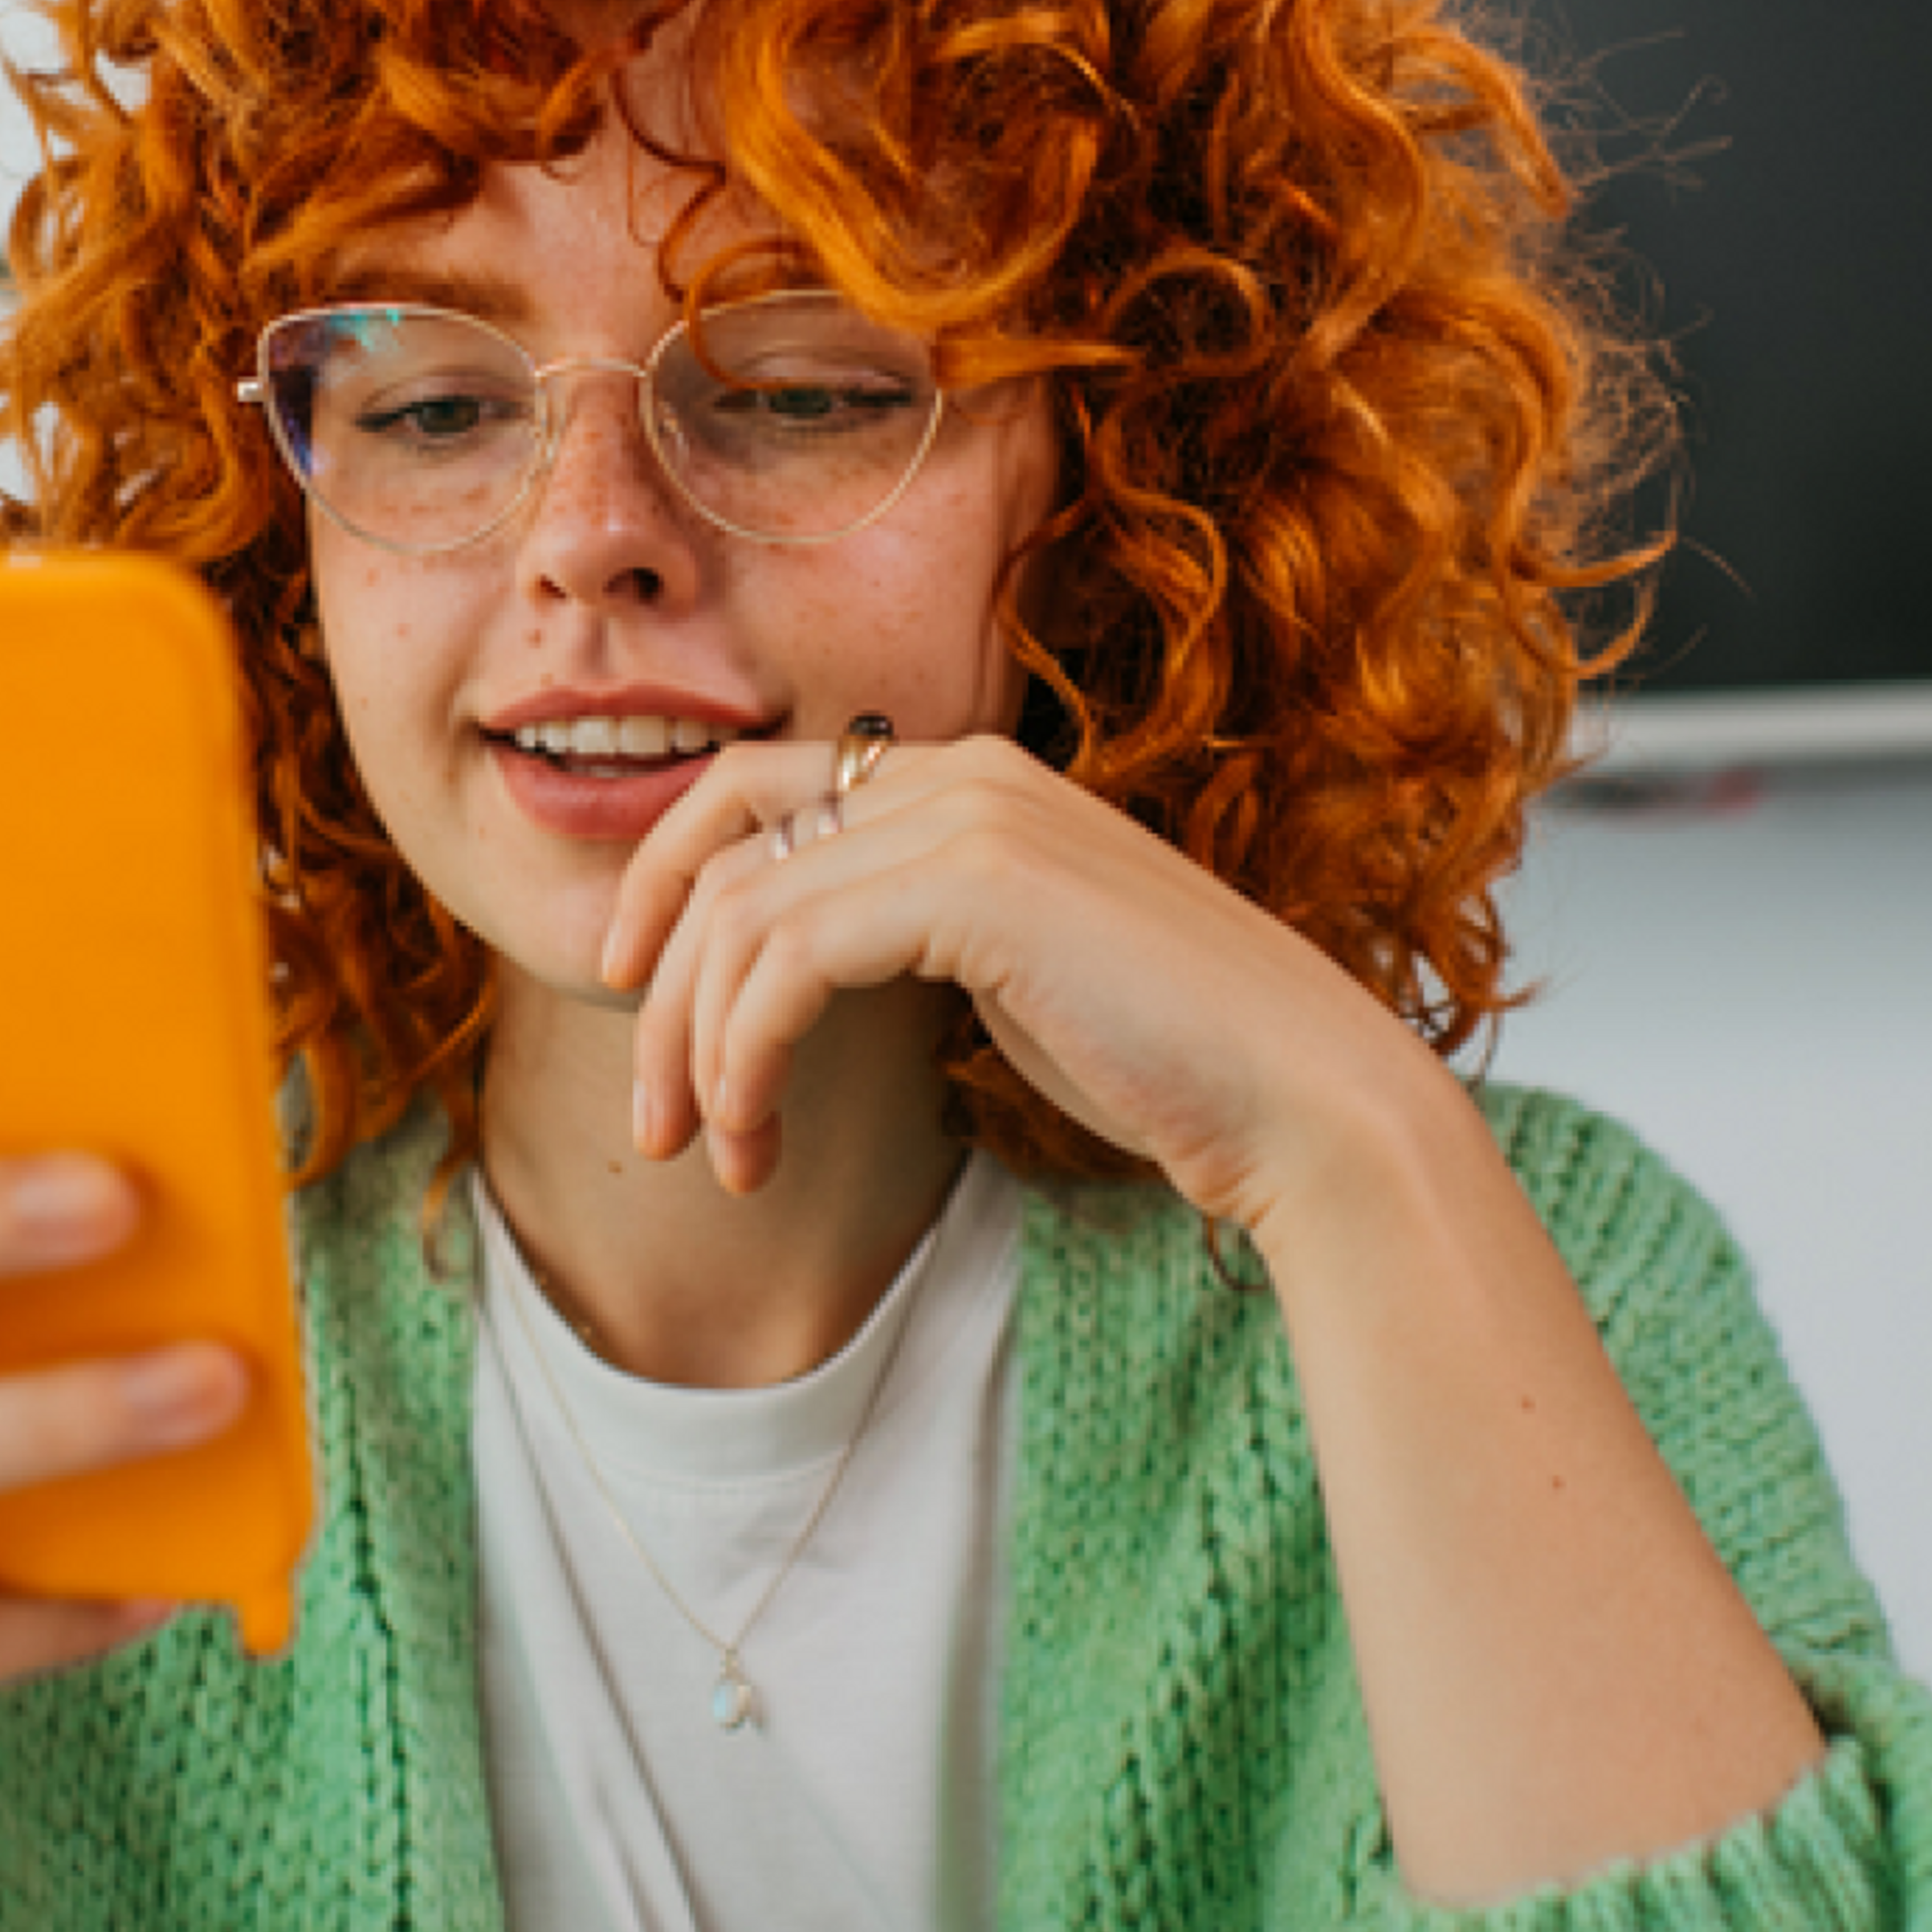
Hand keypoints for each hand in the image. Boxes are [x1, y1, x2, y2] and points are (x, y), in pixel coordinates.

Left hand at [599, 732, 1425, 1227]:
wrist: (1299, 1096)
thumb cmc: (1163, 1058)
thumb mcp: (1003, 972)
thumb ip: (901, 933)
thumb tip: (784, 967)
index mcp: (964, 780)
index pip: (751, 787)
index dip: (662, 879)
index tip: (632, 991)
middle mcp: (958, 773)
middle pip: (724, 851)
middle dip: (660, 997)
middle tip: (653, 1129)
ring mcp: (969, 818)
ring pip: (742, 915)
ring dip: (698, 1052)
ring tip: (716, 1159)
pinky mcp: (975, 887)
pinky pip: (788, 960)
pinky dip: (744, 1059)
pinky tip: (757, 1138)